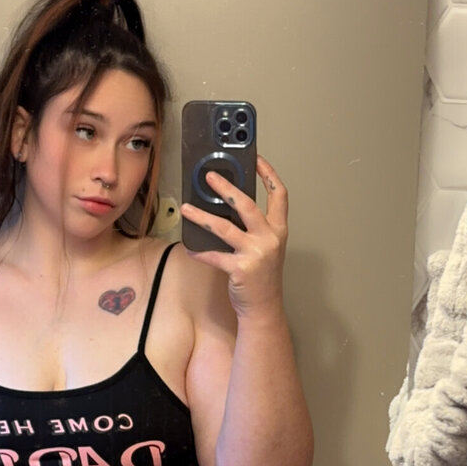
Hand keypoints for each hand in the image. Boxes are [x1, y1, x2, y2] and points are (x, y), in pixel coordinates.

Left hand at [180, 155, 288, 316]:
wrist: (264, 307)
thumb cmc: (263, 278)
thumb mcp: (266, 248)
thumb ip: (255, 228)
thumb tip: (229, 208)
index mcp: (279, 230)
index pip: (279, 195)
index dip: (269, 174)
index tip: (257, 159)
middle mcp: (270, 239)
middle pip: (247, 205)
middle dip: (227, 188)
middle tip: (210, 176)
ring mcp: (255, 254)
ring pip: (224, 228)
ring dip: (202, 217)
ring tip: (187, 209)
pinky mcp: (240, 269)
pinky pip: (214, 256)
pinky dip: (200, 252)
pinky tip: (190, 249)